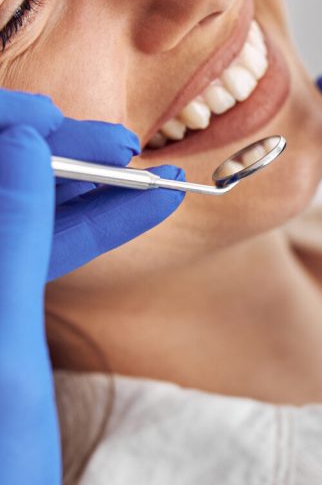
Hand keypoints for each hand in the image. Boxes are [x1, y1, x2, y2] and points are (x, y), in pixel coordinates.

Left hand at [0, 90, 183, 484]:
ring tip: (144, 182)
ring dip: (71, 197)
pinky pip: (22, 265)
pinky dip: (74, 238)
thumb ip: (8, 244)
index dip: (7, 137)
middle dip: (45, 159)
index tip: (78, 128)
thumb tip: (23, 145)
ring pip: (7, 224)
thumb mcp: (0, 357)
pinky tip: (130, 217)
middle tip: (123, 150)